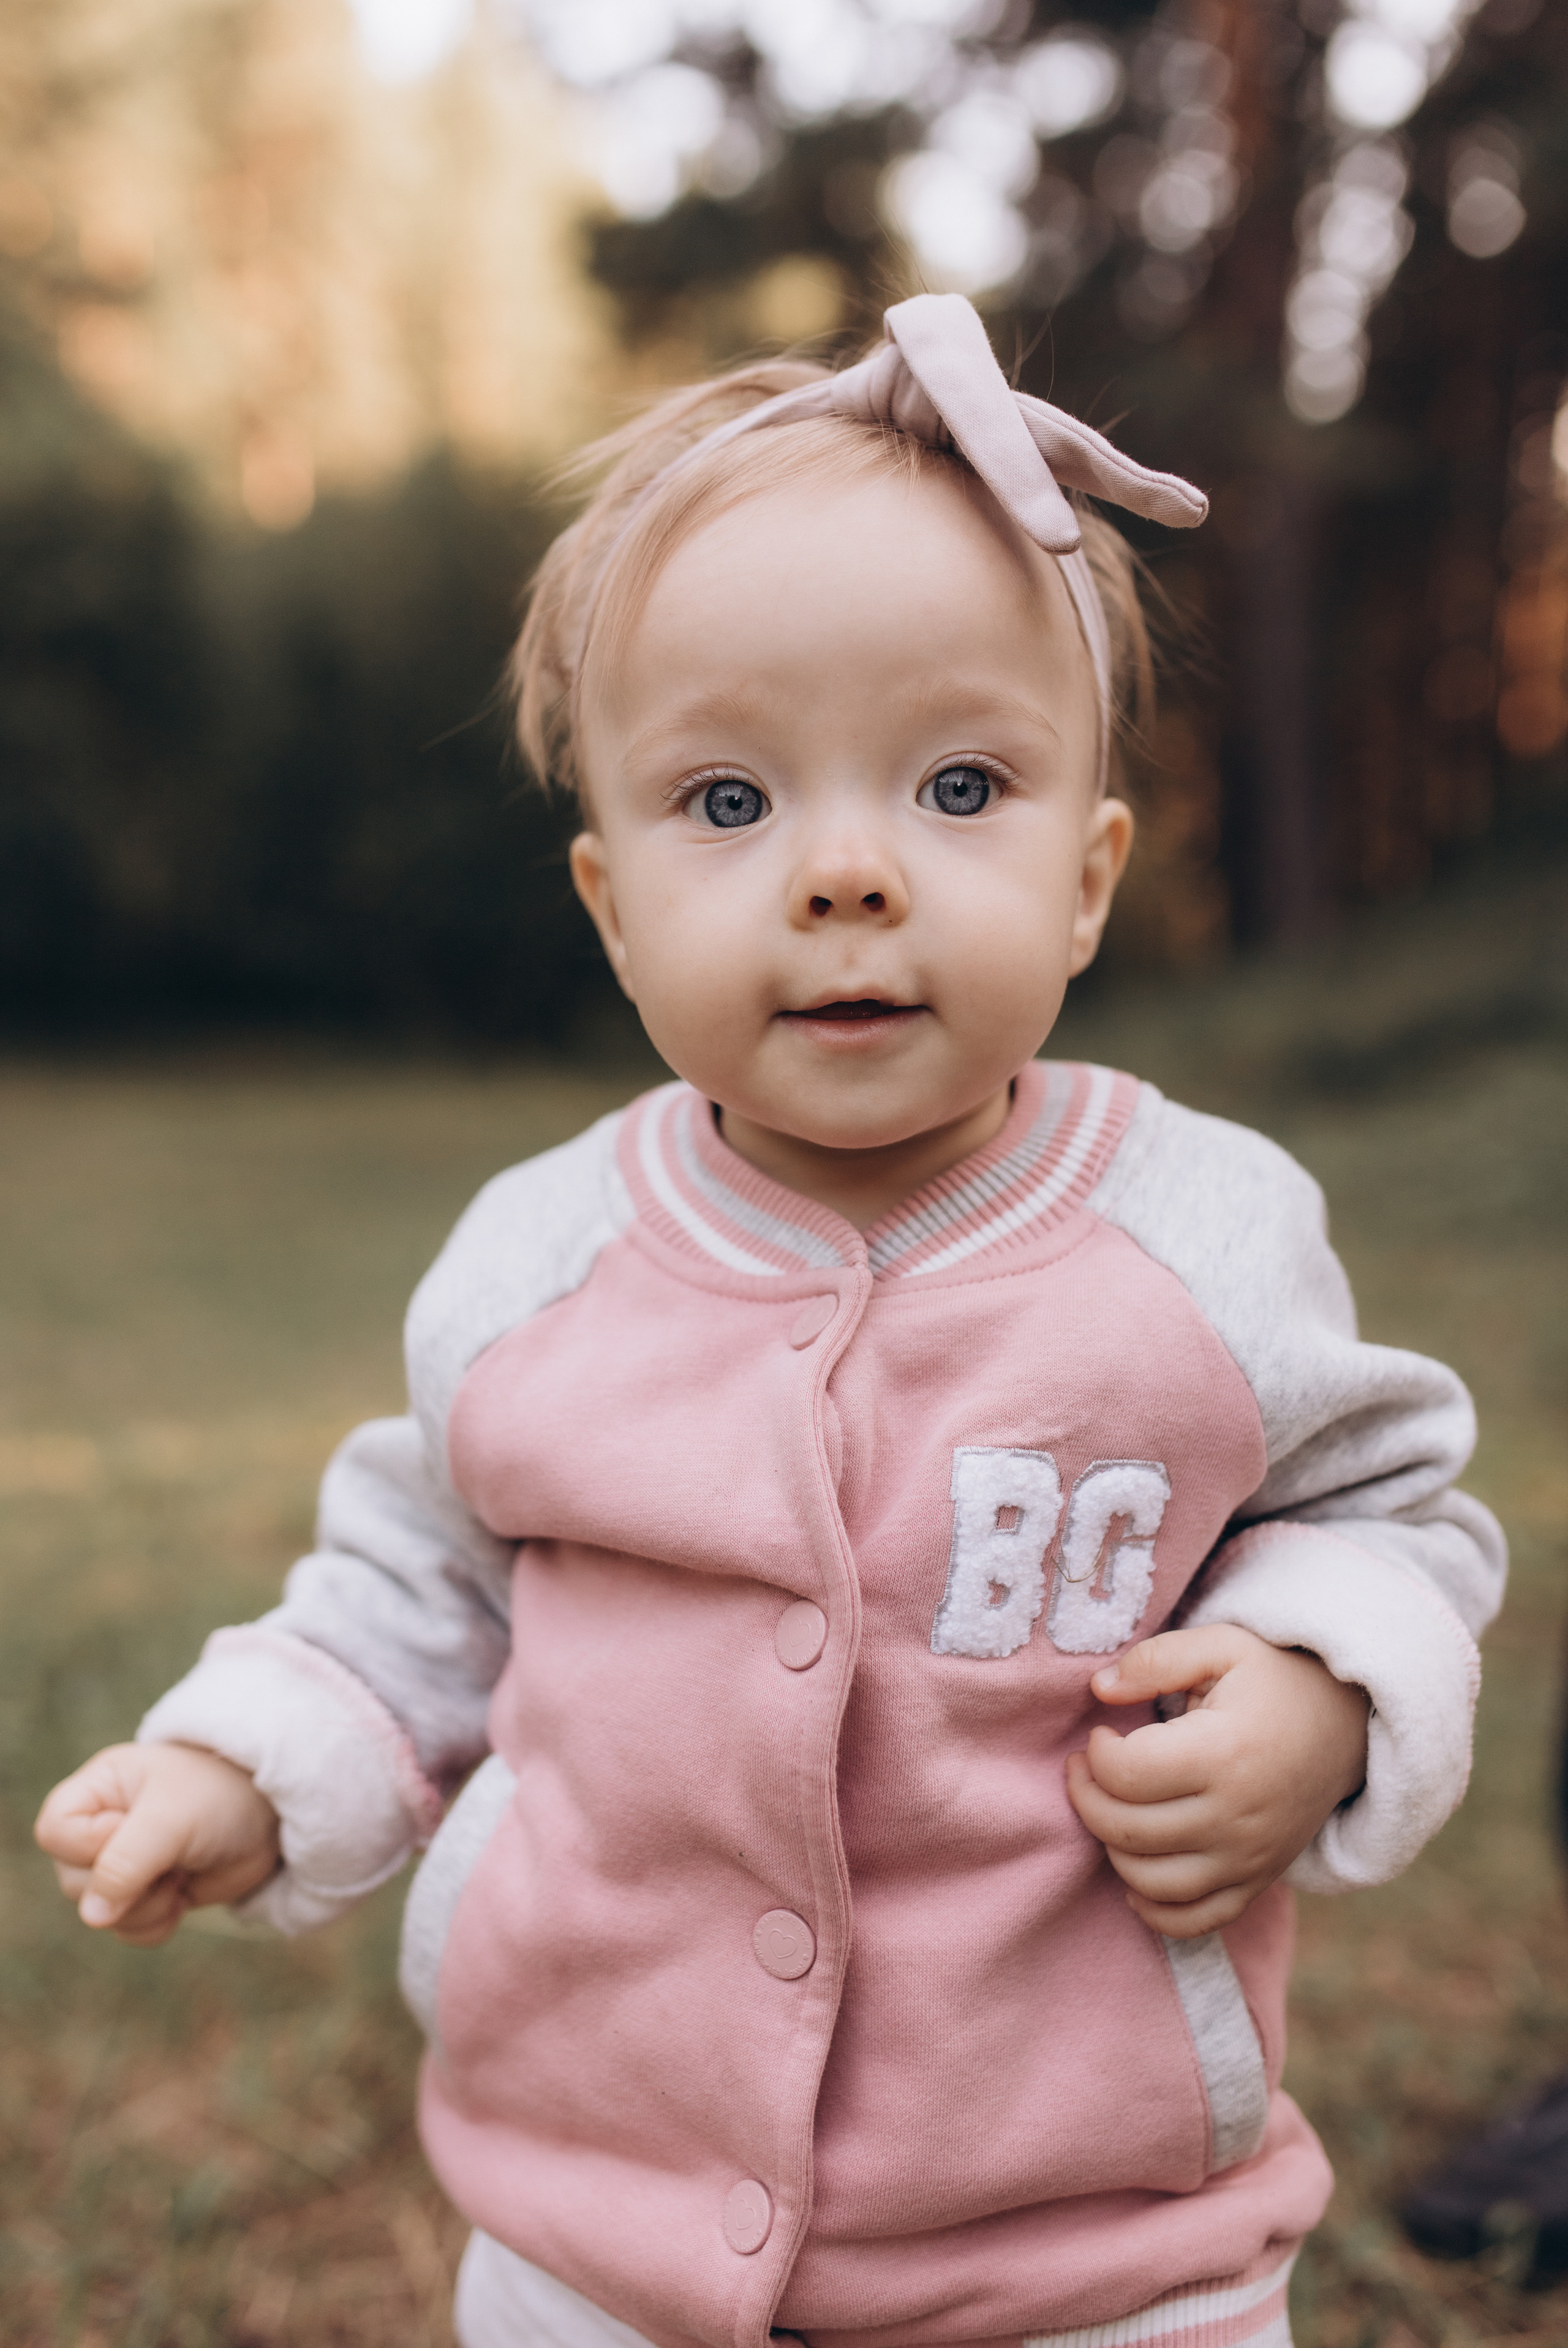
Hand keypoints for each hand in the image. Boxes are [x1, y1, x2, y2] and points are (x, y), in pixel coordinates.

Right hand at [35, 1742, 280, 1947]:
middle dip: (123, 1883)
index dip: (87, 1843)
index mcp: (97, 1790)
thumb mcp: (171, 1819)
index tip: (131, 1828)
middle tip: (168, 1857)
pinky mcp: (149, 1895)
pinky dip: (156, 1923)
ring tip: (180, 1873)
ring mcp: (123, 1865)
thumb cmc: (219, 1794)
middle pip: (71, 1881)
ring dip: (144, 1907)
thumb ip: (126, 1863)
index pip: (53, 1832)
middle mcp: (101, 1828)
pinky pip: (129, 1931)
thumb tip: (91, 1916)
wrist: (271, 1812)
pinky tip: (183, 1894)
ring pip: (99, 1915)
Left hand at [1065, 1625, 1369, 1940]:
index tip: (1101, 1733)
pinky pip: (1195, 1920)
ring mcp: (1249, 1857)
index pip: (1126, 1773)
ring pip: (1150, 1882)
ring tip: (1111, 1807)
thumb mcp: (1222, 1646)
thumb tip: (1099, 1688)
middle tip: (1085, 1768)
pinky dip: (1154, 1910)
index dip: (1096, 1754)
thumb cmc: (1275, 1681)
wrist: (1348, 1727)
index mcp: (1224, 1753)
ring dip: (1111, 1848)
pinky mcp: (1257, 1881)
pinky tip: (1134, 1875)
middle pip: (1127, 1830)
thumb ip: (1157, 1660)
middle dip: (1086, 1798)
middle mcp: (1236, 1816)